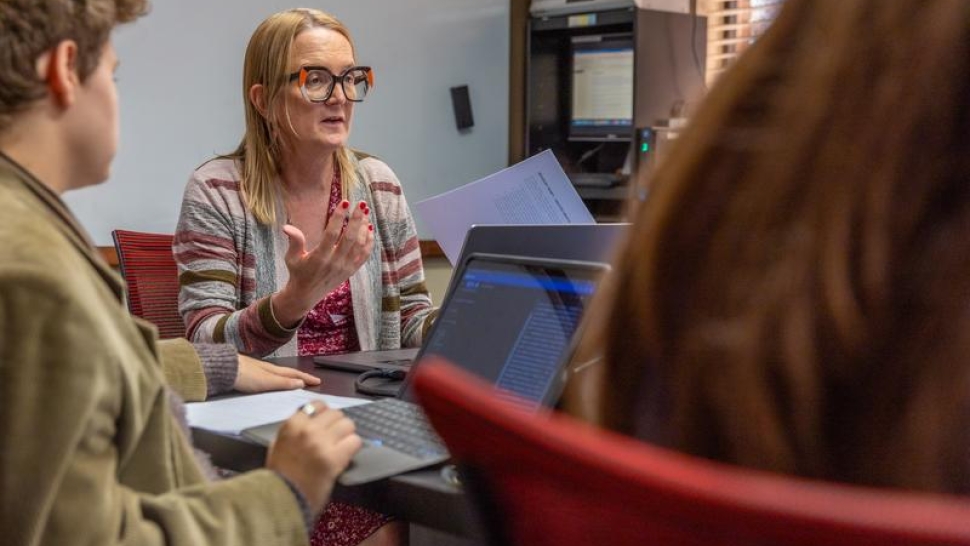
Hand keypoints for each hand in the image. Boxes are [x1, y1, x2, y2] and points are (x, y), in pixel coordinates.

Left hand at [234, 354, 321, 392]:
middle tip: (310, 380)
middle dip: (299, 376)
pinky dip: (275, 379)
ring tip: (294, 381)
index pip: (294, 374)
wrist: (223, 369)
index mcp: (273, 370)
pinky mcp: (247, 373)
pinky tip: (271, 382)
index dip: (306, 378)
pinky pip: (267, 376)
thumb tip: (301, 382)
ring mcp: (257, 369)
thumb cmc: (245, 375)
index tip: (317, 380)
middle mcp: (267, 368)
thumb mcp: (267, 381)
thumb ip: (283, 383)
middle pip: (286, 372)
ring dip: (287, 377)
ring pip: (277, 373)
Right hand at [266, 402, 361, 512]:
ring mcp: (322, 442)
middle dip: (338, 425)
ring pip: (348, 424)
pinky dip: (353, 447)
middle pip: (336, 413)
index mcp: (292, 424)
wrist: (282, 499)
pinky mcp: (335, 457)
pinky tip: (346, 455)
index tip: (326, 424)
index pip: (318, 405)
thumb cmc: (279, 474)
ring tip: (342, 446)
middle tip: (336, 437)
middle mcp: (308, 428)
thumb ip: (293, 431)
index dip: (325, 414)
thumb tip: (309, 422)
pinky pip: (355, 441)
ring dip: (347, 435)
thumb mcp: (278, 446)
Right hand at [274, 200, 373, 326]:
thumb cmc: (297, 272)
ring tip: (365, 212)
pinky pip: (365, 255)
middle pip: (350, 237)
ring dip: (364, 227)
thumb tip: (286, 227)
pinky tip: (369, 228)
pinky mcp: (352, 271)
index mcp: (319, 257)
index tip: (344, 202)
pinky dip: (369, 241)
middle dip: (357, 219)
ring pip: (360, 245)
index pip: (332, 234)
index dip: (339, 217)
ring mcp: (346, 267)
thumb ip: (294, 241)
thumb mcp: (292, 257)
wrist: (307, 295)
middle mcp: (335, 262)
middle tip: (361, 203)